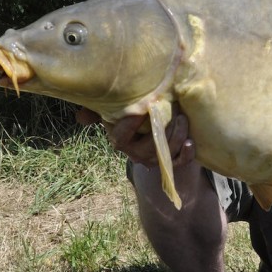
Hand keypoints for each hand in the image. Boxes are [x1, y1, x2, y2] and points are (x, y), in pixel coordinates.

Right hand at [76, 106, 195, 167]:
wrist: (154, 131)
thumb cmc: (133, 115)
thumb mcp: (115, 110)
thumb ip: (98, 110)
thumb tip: (80, 117)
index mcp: (121, 140)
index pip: (121, 137)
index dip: (129, 125)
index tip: (140, 110)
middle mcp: (136, 153)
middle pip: (149, 147)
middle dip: (162, 129)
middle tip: (173, 108)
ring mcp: (155, 159)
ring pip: (166, 154)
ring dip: (177, 136)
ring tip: (183, 117)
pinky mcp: (173, 162)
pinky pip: (181, 162)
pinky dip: (187, 153)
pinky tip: (191, 142)